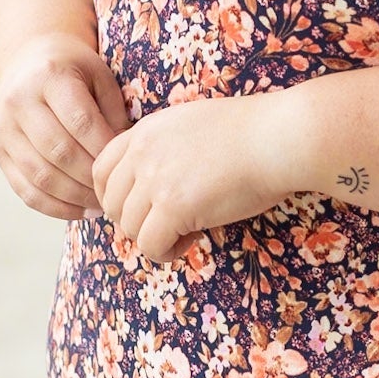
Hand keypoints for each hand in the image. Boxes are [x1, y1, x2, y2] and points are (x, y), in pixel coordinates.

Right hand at [0, 31, 131, 220]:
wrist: (28, 60)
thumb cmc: (74, 70)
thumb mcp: (99, 75)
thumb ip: (113, 112)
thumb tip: (124, 158)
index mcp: (49, 77)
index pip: (80, 121)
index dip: (105, 149)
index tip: (126, 165)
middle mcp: (19, 102)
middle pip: (59, 151)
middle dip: (91, 177)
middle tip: (116, 189)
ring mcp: (4, 130)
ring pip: (40, 175)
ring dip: (75, 197)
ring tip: (103, 204)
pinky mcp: (0, 153)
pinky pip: (26, 190)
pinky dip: (55, 207)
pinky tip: (81, 210)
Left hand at [91, 87, 307, 264]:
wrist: (277, 138)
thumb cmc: (250, 133)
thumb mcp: (191, 126)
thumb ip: (164, 149)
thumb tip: (153, 187)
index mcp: (146, 130)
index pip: (101, 170)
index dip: (113, 197)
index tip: (136, 209)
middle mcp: (143, 153)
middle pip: (111, 203)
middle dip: (134, 221)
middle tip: (167, 224)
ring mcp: (155, 180)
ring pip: (129, 228)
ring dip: (154, 237)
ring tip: (186, 232)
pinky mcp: (173, 207)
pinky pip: (150, 246)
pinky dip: (167, 252)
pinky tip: (192, 240)